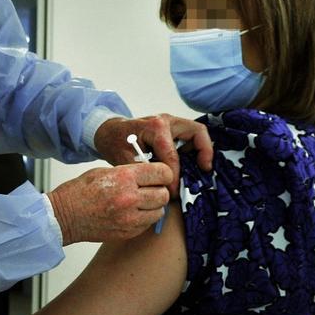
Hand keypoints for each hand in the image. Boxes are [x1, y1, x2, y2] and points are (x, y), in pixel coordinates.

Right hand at [47, 163, 171, 244]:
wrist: (63, 217)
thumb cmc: (79, 193)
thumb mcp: (103, 171)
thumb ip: (129, 172)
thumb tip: (149, 174)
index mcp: (124, 177)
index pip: (162, 173)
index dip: (164, 173)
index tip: (161, 175)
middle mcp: (129, 197)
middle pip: (163, 193)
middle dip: (159, 190)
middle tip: (151, 188)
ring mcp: (129, 218)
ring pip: (159, 211)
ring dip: (154, 206)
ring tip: (141, 202)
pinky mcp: (128, 232)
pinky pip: (148, 224)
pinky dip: (144, 218)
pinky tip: (132, 212)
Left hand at [93, 115, 212, 194]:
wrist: (108, 131)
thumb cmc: (115, 142)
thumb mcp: (124, 160)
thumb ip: (143, 174)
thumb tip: (159, 190)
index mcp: (155, 127)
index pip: (172, 155)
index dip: (175, 177)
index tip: (173, 192)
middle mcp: (167, 121)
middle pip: (197, 132)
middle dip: (205, 151)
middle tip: (205, 170)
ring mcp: (172, 123)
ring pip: (197, 133)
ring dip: (202, 150)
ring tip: (201, 170)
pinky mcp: (173, 129)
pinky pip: (191, 137)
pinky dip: (195, 150)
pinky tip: (190, 167)